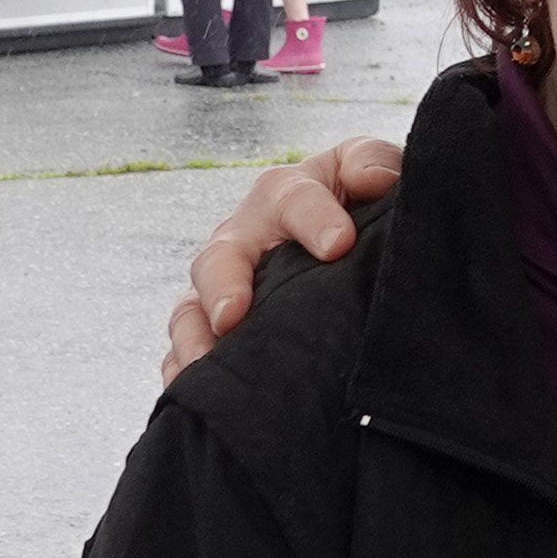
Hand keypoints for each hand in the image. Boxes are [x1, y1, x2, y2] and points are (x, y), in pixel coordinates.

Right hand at [162, 137, 403, 381]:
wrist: (349, 237)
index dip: (314, 219)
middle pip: (219, 259)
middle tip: (234, 313)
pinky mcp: (210, 327)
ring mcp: (220, 286)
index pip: (293, 199)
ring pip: (190, 311)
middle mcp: (242, 238)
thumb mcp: (368, 168)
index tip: (339, 245)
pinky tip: (194, 396)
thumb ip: (372, 162)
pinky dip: (181, 372)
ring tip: (207, 365)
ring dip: (194, 338)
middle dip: (224, 286)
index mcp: (285, 194)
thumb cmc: (359, 199)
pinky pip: (183, 352)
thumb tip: (375, 178)